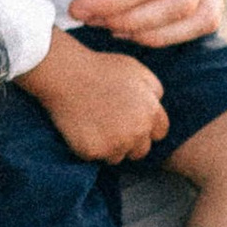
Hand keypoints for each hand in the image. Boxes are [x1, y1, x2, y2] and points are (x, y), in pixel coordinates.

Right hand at [21, 29, 167, 164]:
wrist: (67, 75)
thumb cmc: (101, 69)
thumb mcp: (137, 70)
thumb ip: (154, 90)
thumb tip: (157, 105)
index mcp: (150, 112)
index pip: (159, 133)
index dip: (146, 127)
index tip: (131, 121)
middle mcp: (137, 132)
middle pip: (141, 150)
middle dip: (130, 141)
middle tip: (112, 125)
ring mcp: (115, 144)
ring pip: (118, 157)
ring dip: (111, 147)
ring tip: (96, 126)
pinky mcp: (93, 152)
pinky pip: (96, 157)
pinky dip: (90, 147)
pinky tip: (83, 128)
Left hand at [60, 0, 223, 46]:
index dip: (112, 1)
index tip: (76, 6)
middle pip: (179, 1)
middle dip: (130, 21)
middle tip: (88, 17)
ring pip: (200, 15)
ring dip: (155, 33)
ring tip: (111, 26)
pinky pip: (207, 14)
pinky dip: (176, 31)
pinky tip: (136, 26)